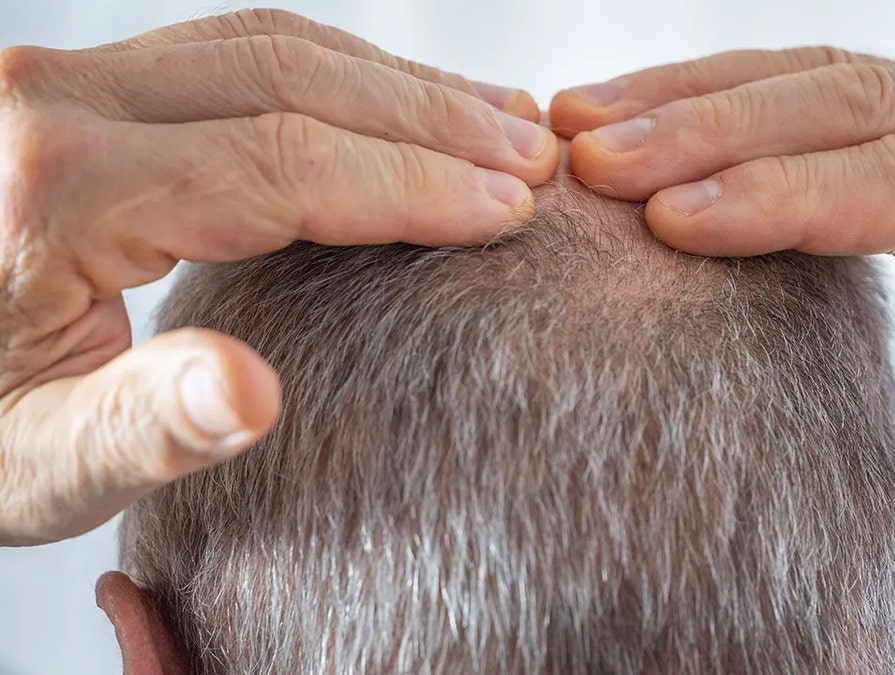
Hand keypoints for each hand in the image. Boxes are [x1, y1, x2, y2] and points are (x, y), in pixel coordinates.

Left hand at [0, 8, 557, 545]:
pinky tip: (400, 107)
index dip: (413, 184)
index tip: (509, 208)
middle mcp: (55, 103)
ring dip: (399, 84)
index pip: (279, 162)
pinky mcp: (83, 88)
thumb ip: (139, 427)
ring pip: (270, 44)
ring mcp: (68, 82)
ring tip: (500, 118)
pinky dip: (339, 76)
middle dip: (432, 118)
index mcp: (54, 190)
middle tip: (534, 155)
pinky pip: (235, 51)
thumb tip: (252, 395)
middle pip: (289, 77)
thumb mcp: (32, 463)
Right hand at [552, 48, 894, 542]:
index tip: (665, 218)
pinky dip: (727, 98)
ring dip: (695, 96)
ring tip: (583, 119)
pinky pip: (823, 86)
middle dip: (707, 129)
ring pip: (823, 73)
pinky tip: (649, 114)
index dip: (778, 199)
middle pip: (849, 102)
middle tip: (590, 159)